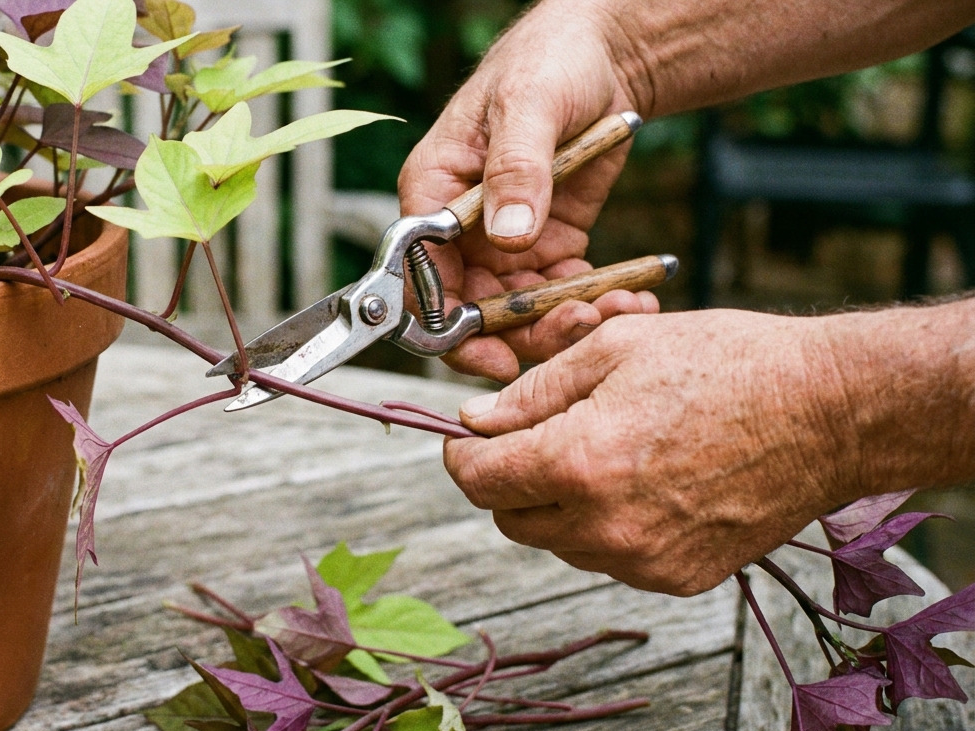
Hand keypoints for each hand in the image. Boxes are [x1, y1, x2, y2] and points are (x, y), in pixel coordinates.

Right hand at [398, 2, 657, 380]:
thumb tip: (508, 234)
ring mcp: (505, 243)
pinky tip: (635, 299)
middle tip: (579, 332)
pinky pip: (563, 294)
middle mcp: (462, 230)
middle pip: (471, 310)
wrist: (606, 55)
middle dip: (522, 334)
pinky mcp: (550, 246)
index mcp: (434, 193)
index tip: (492, 351)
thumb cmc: (549, 62)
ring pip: (520, 314)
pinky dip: (595, 304)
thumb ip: (516, 168)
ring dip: (566, 324)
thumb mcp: (530, 104)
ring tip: (621, 312)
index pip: (420, 276)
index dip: (446, 324)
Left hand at [442, 310, 861, 595]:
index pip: (478, 480)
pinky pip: (608, 558)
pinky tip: (641, 481)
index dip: (462, 455)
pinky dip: (604, 526)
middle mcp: (606, 526)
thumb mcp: (616, 348)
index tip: (467, 437)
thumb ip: (533, 392)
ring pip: (556, 542)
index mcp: (580, 463)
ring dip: (555, 504)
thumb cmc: (728, 364)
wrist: (830, 412)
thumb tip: (477, 421)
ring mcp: (644, 561)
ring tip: (601, 451)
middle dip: (507, 478)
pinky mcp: (678, 578)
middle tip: (534, 437)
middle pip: (509, 518)